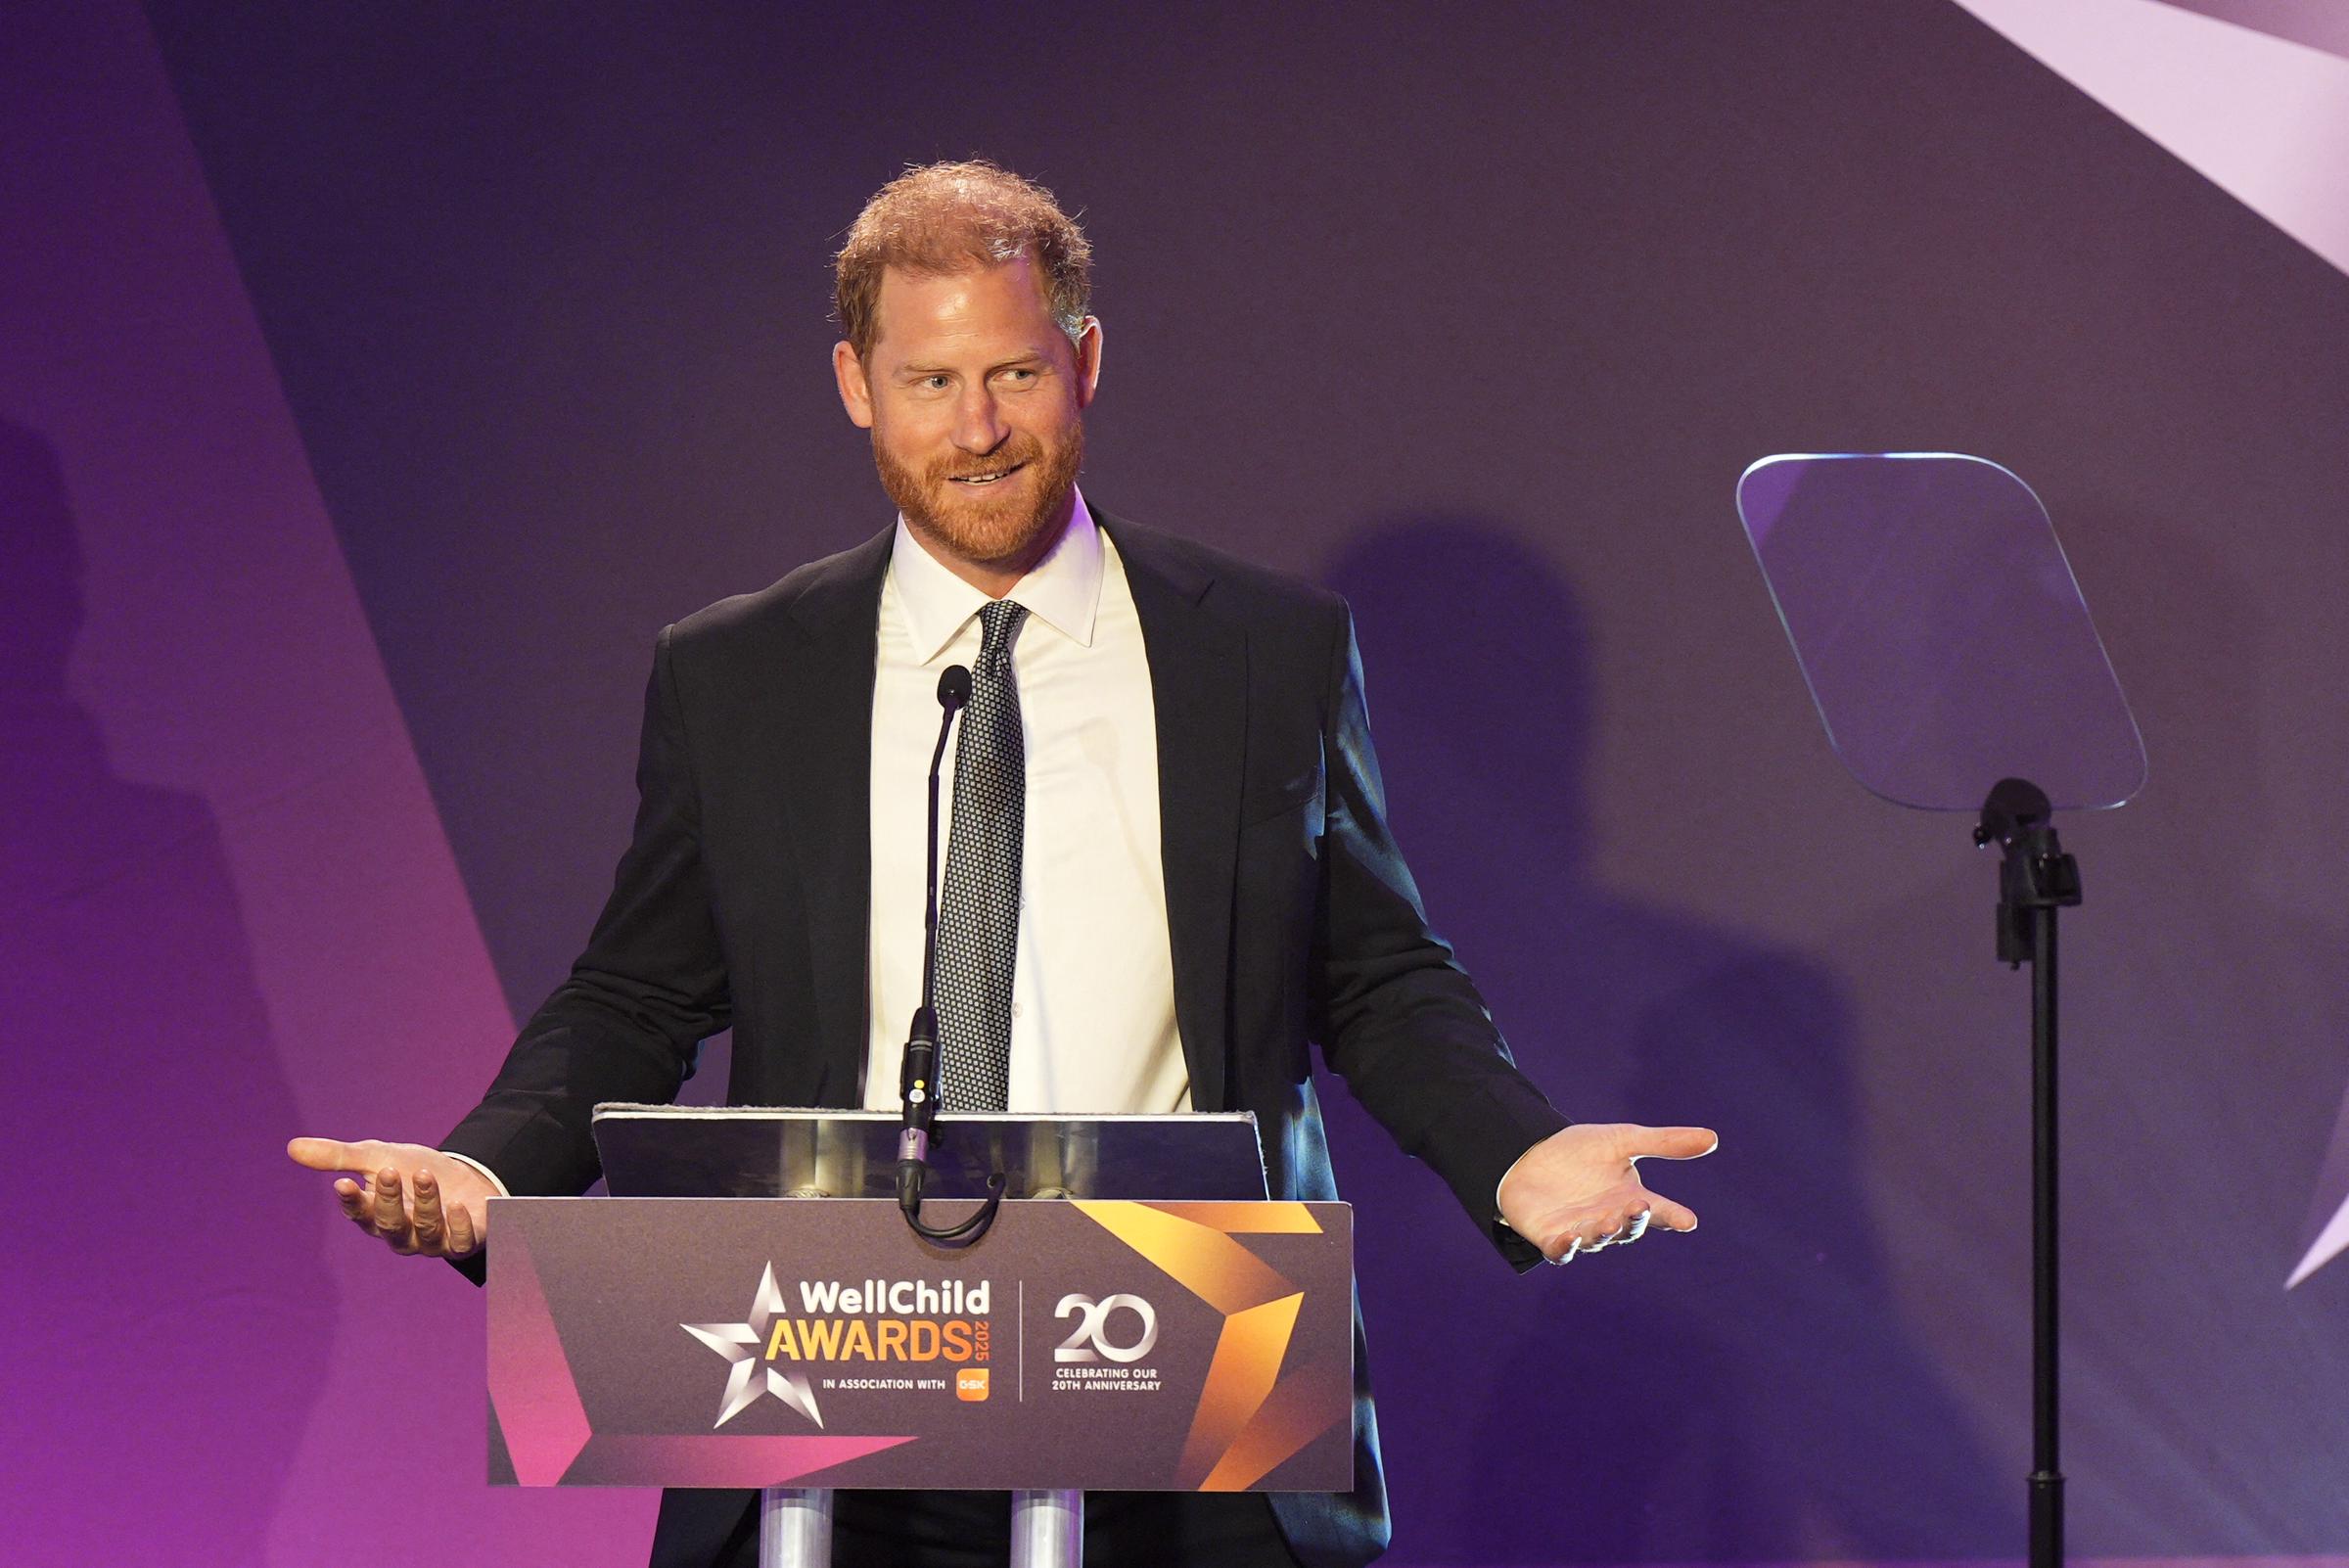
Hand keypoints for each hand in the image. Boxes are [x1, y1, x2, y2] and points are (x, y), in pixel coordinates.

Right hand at [287, 1137, 495, 1257]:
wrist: (465, 1177)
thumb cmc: (414, 1170)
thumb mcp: (379, 1157)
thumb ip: (340, 1157)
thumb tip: (292, 1147)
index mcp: (377, 1217)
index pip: (359, 1214)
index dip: (351, 1202)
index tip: (343, 1184)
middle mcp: (403, 1235)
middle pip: (390, 1225)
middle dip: (387, 1200)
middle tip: (387, 1171)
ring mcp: (435, 1241)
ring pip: (426, 1230)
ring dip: (425, 1202)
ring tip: (424, 1175)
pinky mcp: (466, 1241)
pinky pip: (461, 1243)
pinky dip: (459, 1226)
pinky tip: (456, 1205)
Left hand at [1496, 1122, 1716, 1263]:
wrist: (1528, 1154)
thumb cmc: (1580, 1152)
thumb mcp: (1623, 1140)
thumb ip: (1664, 1143)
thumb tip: (1713, 1138)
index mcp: (1630, 1200)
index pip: (1659, 1212)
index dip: (1673, 1217)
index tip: (1688, 1220)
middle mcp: (1610, 1220)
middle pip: (1628, 1227)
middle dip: (1634, 1220)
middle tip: (1639, 1206)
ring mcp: (1581, 1232)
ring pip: (1597, 1239)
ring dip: (1604, 1232)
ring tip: (1610, 1221)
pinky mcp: (1550, 1238)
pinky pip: (1561, 1250)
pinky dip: (1566, 1247)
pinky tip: (1570, 1238)